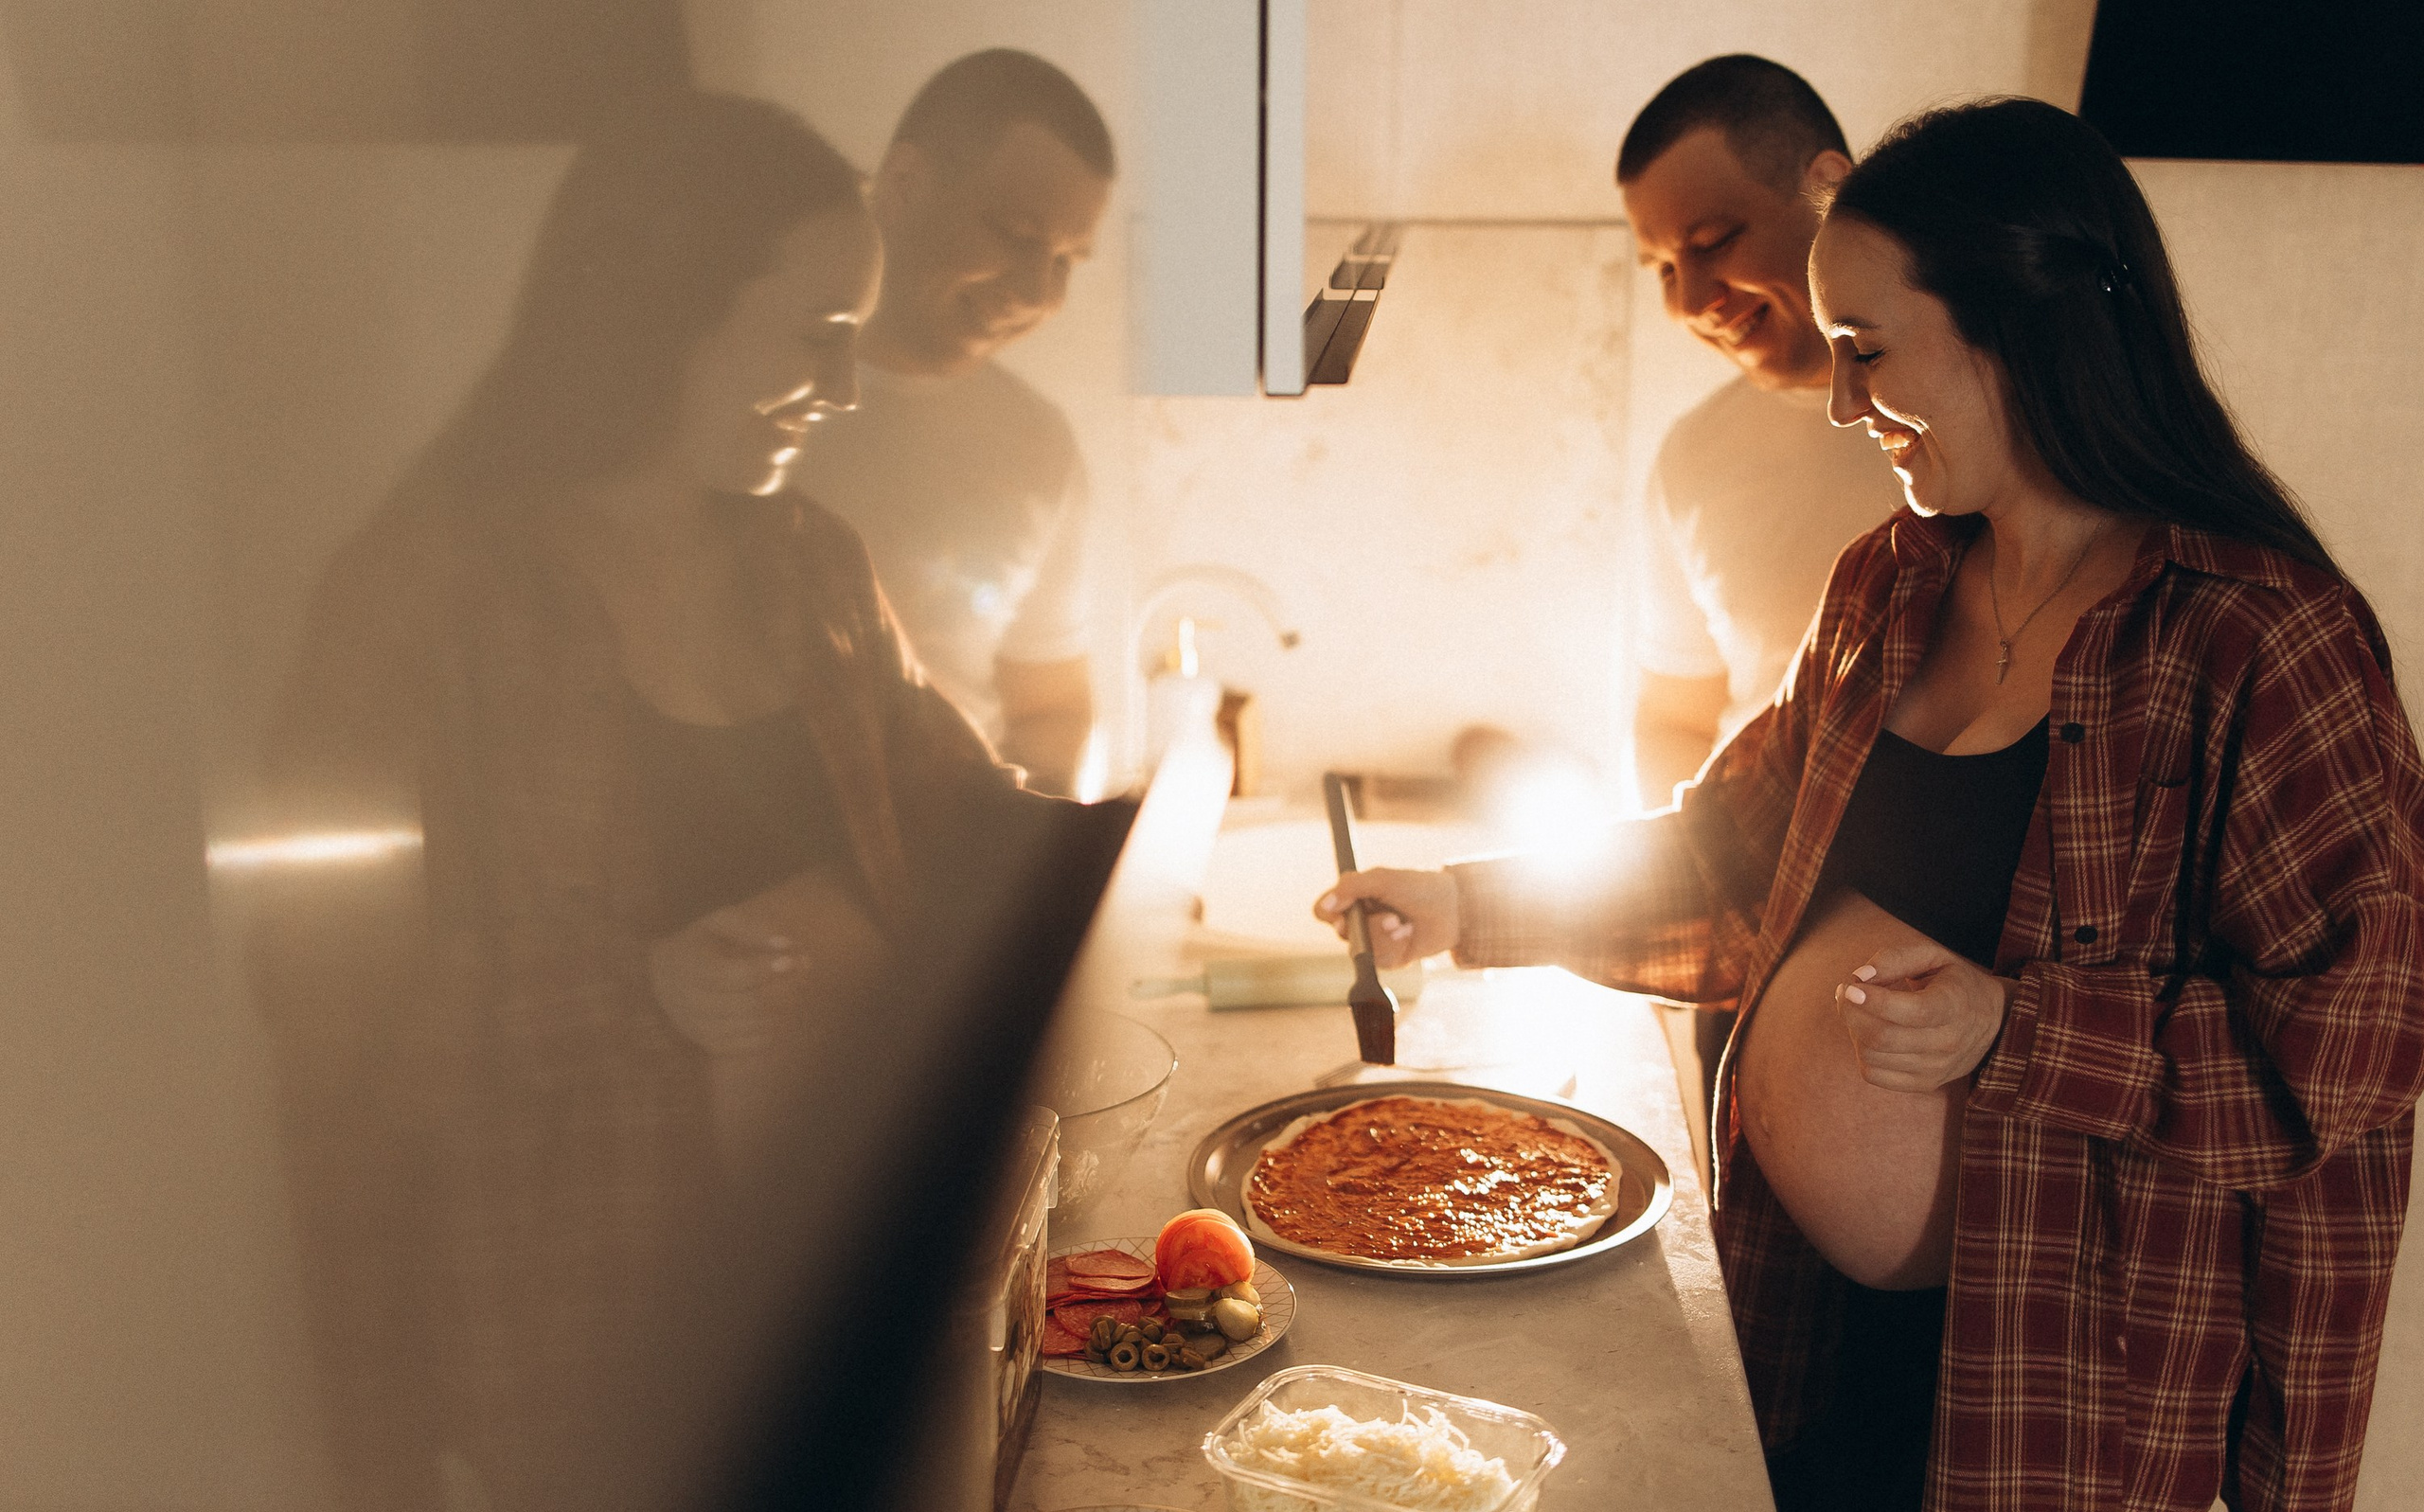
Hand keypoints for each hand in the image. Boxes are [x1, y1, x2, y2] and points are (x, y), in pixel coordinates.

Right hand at [650, 871, 888, 1057]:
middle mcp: (687, 1001)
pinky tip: (779, 1005)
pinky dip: (774, 1026)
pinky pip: (752, 1044)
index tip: (795, 958)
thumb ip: (753, 927)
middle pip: (749, 1005)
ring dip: (786, 1005)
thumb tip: (787, 944)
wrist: (665, 976)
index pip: (733, 976)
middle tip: (805, 967)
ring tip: (797, 983)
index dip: (767, 969)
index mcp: (687, 965)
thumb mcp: (720, 922)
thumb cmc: (702, 943)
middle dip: (786, 988)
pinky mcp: (709, 1045)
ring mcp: (697, 1027)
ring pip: (754, 1026)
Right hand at [1313, 868, 1459, 969]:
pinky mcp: (1389, 958)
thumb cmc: (1419, 888)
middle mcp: (1361, 920)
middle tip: (1391, 917)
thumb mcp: (1383, 880)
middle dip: (1369, 926)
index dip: (1328, 913)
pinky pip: (1380, 960)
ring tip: (1404, 924)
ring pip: (1361, 950)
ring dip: (1385, 936)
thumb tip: (1325, 905)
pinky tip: (1409, 934)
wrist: (1454, 910)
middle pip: (1342, 933)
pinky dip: (1396, 946)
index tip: (1341, 912)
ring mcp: (1374, 940)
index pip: (1324, 911)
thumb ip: (1351, 886)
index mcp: (1355, 898)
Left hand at [1834, 939, 2012, 1092]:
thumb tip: (1860, 976)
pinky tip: (1867, 1033)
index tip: (1850, 986)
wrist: (1994, 1023)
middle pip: (1883, 1037)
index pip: (1912, 1011)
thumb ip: (1896, 958)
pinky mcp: (1924, 1084)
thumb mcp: (1933, 957)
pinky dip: (1861, 1053)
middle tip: (1846, 992)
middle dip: (1851, 1012)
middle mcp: (1948, 1042)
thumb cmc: (1954, 984)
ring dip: (1853, 1030)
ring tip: (1857, 1010)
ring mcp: (1937, 1068)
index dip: (1874, 1000)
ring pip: (1873, 1056)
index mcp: (1954, 1005)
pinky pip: (1874, 1075)